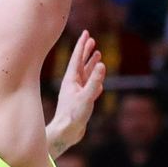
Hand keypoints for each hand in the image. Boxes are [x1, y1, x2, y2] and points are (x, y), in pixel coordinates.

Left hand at [47, 30, 106, 155]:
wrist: (66, 133)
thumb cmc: (73, 115)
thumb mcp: (86, 96)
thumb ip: (94, 81)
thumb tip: (101, 64)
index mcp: (71, 80)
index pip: (77, 58)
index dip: (82, 45)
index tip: (86, 33)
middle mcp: (72, 84)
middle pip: (80, 64)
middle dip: (86, 52)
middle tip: (92, 40)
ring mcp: (76, 93)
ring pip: (85, 75)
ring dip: (91, 65)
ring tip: (98, 55)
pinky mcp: (80, 102)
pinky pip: (89, 89)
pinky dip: (95, 83)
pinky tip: (99, 84)